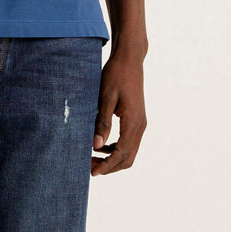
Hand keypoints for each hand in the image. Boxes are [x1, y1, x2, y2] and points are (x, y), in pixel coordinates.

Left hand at [91, 50, 145, 176]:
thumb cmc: (116, 74)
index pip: (121, 153)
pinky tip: (101, 145)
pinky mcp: (137, 119)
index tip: (92, 172)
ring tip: (92, 157)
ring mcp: (140, 122)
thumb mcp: (106, 97)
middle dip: (109, 166)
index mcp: (133, 121)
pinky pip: (129, 141)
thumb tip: (96, 145)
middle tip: (90, 167)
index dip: (107, 165)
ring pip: (129, 151)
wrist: (129, 59)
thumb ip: (102, 122)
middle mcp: (140, 125)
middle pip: (127, 157)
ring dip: (112, 158)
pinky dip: (116, 148)